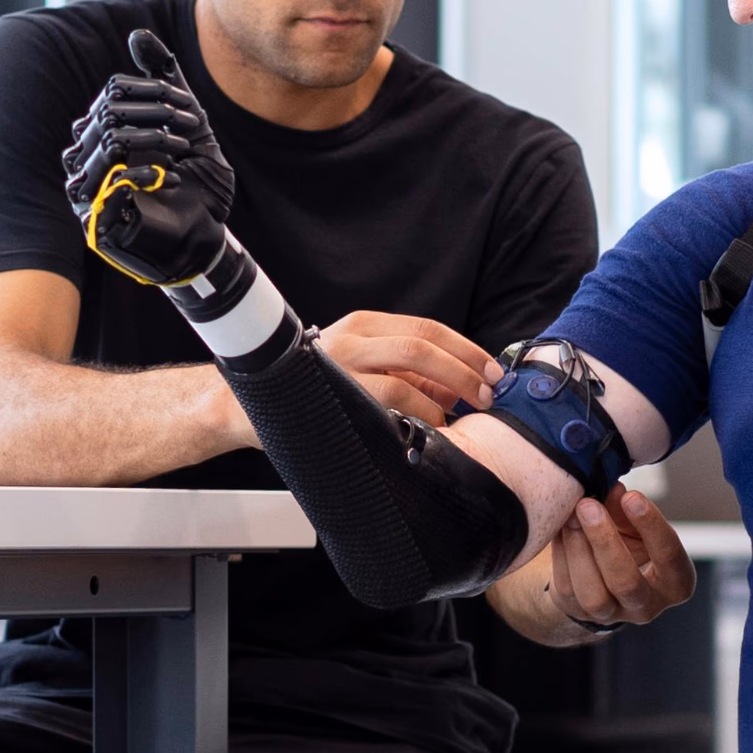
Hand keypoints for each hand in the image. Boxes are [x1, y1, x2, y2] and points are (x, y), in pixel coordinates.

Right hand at [62, 27, 234, 289]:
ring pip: (107, 141)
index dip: (152, 93)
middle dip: (156, 114)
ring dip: (153, 139)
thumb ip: (163, 78)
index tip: (188, 110)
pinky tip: (170, 177)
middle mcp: (86, 160)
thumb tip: (138, 34)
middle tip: (190, 127)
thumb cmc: (193, 181)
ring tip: (182, 149)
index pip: (113, 95)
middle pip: (108, 114)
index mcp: (102, 135)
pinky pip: (111, 183)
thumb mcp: (186, 122)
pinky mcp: (98, 220)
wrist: (204, 236)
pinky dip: (145, 173)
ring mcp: (88, 191)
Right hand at [316, 312, 501, 426]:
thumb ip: (411, 375)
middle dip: (463, 370)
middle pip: (422, 344)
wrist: (260, 405)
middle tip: (486, 395)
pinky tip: (429, 426)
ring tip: (459, 414)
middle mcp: (352, 339)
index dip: (466, 350)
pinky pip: (388, 401)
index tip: (492, 372)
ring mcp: (341, 366)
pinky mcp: (337, 395)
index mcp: (364, 326)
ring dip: (443, 394)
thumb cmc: (322, 389)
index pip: (427, 328)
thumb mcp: (368, 369)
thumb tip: (459, 388)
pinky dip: (418, 413)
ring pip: (406, 371)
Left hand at [543, 482, 695, 633]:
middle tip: (589, 505)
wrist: (601, 574)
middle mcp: (647, 605)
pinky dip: (562, 555)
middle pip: (626, 581)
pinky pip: (568, 588)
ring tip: (570, 514)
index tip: (632, 497)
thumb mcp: (636, 526)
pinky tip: (559, 527)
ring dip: (578, 549)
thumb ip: (627, 508)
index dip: (651, 525)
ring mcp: (612, 615)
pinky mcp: (581, 613)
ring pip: (594, 594)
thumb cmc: (629, 545)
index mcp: (675, 582)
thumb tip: (612, 489)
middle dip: (605, 540)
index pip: (669, 555)